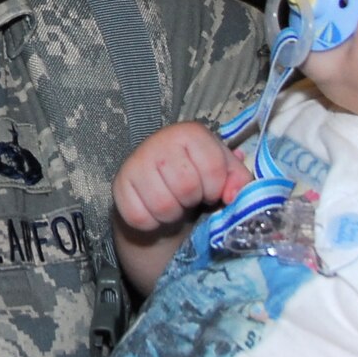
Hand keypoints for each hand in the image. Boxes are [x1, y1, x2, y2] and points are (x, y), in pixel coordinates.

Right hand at [114, 123, 249, 233]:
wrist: (161, 192)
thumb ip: (239, 180)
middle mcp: (160, 140)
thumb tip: (232, 195)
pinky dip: (152, 223)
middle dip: (193, 201)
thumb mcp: (225, 175)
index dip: (216, 188)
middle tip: (189, 198)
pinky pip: (139, 216)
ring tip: (174, 205)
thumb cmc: (198, 181)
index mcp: (190, 133)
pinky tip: (155, 212)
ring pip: (162, 205)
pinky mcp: (118, 184)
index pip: (212, 167)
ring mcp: (135, 162)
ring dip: (173, 214)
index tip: (211, 190)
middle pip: (186, 187)